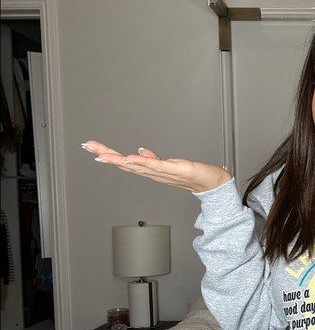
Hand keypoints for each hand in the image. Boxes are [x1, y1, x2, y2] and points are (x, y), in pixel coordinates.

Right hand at [81, 140, 231, 192]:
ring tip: (103, 154)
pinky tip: (131, 158)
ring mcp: (163, 173)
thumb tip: (140, 151)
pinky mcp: (175, 170)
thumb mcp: (168, 165)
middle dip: (106, 155)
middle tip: (88, 146)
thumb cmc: (191, 174)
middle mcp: (153, 173)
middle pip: (125, 164)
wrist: (211, 183)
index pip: (125, 162)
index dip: (108, 154)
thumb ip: (153, 159)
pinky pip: (156, 166)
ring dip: (119, 160)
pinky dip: (143, 162)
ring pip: (137, 165)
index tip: (91, 147)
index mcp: (150, 171)